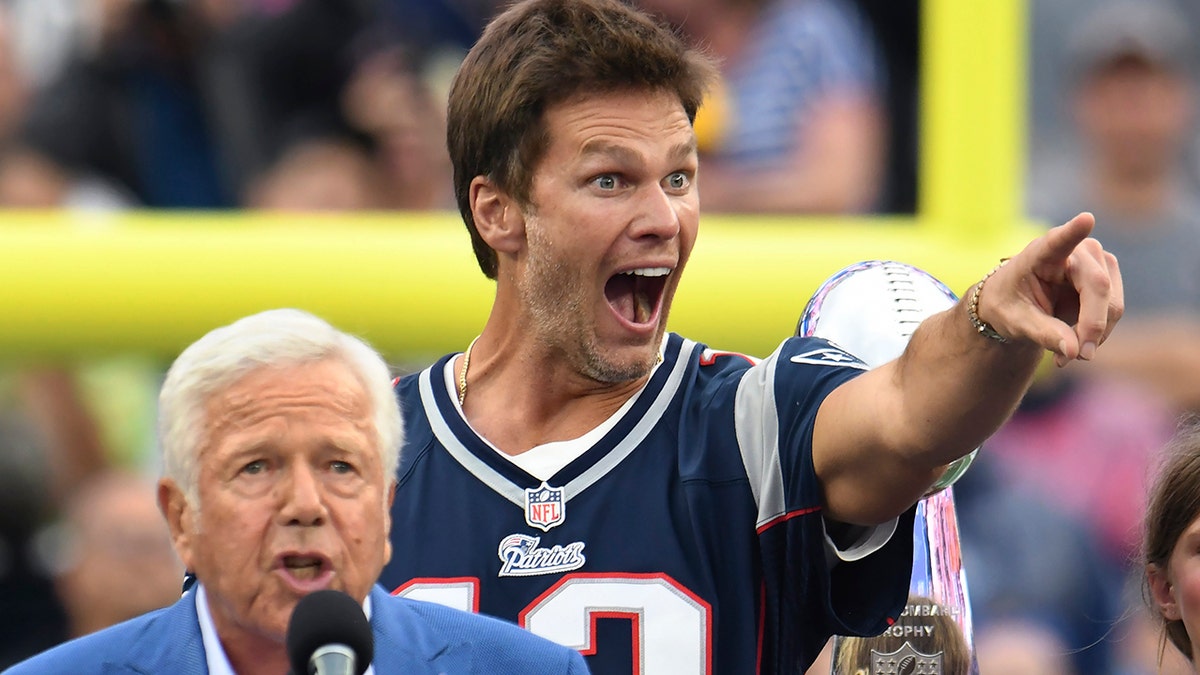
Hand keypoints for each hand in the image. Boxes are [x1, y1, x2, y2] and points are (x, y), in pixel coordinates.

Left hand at [975, 212, 1122, 366]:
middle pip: (1098, 286)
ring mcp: (1096, 262)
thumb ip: (1043, 333)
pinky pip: (1113, 312)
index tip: (1085, 219)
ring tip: (1067, 356)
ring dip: (1095, 335)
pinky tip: (1075, 347)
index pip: (1059, 240)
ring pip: (1112, 303)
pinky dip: (1098, 334)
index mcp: (1040, 252)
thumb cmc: (1008, 305)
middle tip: (1075, 357)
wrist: (1014, 304)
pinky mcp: (1107, 279)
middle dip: (1091, 327)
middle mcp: (1075, 250)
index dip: (1073, 231)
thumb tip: (1074, 351)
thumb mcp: (1015, 322)